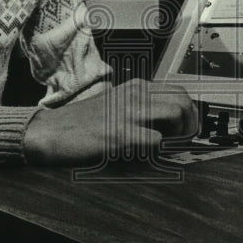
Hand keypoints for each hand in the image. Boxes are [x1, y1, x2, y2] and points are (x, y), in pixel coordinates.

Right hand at [22, 79, 196, 164]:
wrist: (52, 131)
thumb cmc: (83, 123)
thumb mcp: (116, 105)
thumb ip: (140, 108)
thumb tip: (169, 124)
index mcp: (136, 87)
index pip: (178, 91)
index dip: (188, 111)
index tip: (186, 129)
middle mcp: (136, 94)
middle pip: (183, 100)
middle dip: (190, 123)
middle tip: (184, 140)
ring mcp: (129, 112)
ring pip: (176, 113)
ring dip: (179, 134)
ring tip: (169, 147)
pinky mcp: (121, 134)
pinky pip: (155, 140)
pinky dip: (157, 151)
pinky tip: (145, 155)